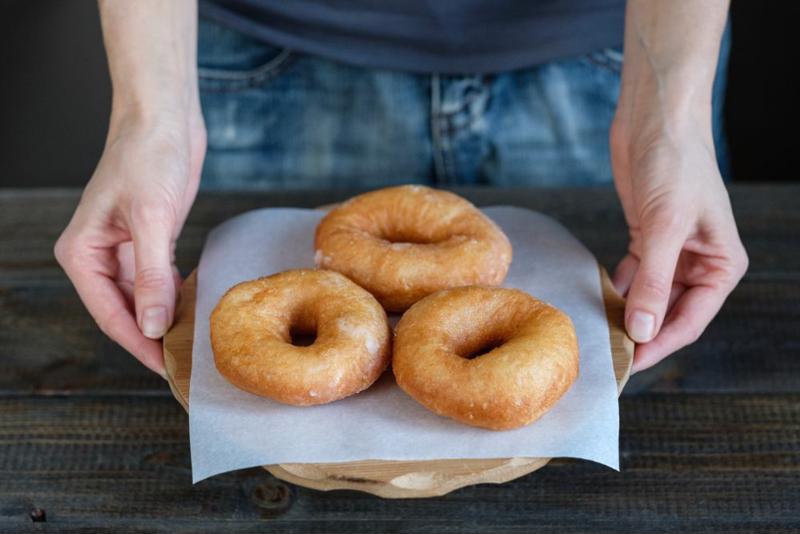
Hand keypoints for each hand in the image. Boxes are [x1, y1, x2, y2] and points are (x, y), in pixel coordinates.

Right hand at [55, 116, 205, 374]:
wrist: (164, 118)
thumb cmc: (148, 156)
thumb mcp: (151, 218)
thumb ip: (151, 276)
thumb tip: (152, 326)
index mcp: (81, 253)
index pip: (109, 313)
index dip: (139, 344)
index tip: (167, 368)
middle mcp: (98, 256)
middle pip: (125, 311)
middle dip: (153, 337)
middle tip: (185, 363)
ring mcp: (124, 250)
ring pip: (143, 299)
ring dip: (165, 319)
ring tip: (193, 344)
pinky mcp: (149, 241)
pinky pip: (159, 282)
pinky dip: (175, 297)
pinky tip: (194, 310)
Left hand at [610, 117, 747, 372]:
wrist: (655, 118)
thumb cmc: (675, 164)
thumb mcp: (665, 226)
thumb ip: (654, 281)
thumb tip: (643, 330)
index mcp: (721, 265)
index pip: (690, 320)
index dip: (660, 345)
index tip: (630, 364)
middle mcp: (699, 263)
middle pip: (668, 314)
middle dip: (641, 334)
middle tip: (608, 356)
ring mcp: (672, 252)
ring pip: (649, 298)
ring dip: (627, 314)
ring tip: (598, 333)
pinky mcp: (647, 238)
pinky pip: (633, 277)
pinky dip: (617, 289)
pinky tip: (597, 300)